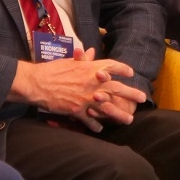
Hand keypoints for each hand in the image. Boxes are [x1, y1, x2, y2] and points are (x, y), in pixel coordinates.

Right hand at [9, 48, 146, 131]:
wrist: (36, 83)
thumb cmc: (51, 70)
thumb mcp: (69, 62)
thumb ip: (83, 60)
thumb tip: (90, 51)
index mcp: (90, 68)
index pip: (112, 66)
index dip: (122, 69)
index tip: (130, 73)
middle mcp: (92, 82)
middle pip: (116, 88)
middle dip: (131, 94)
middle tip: (142, 98)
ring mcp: (85, 97)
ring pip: (107, 107)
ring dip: (119, 114)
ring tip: (129, 119)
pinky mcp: (76, 110)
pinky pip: (90, 120)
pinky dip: (96, 125)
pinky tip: (101, 128)